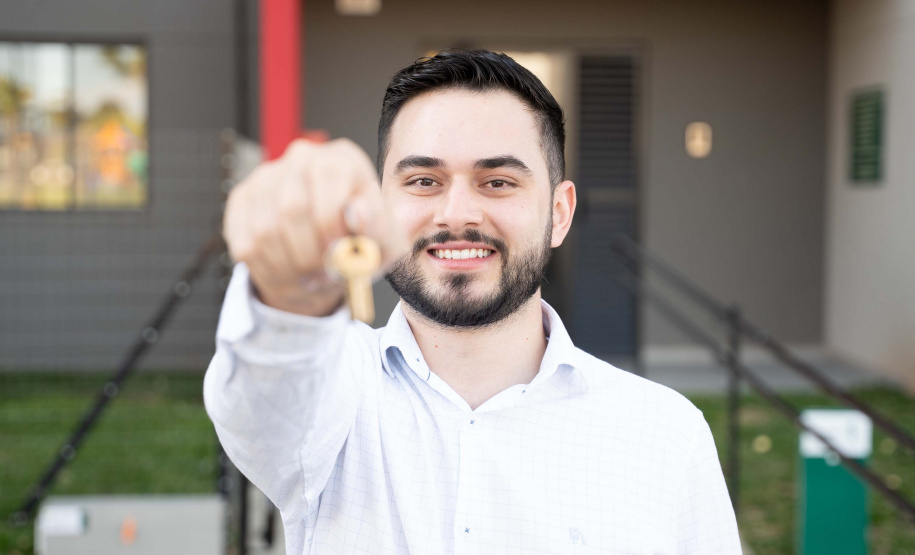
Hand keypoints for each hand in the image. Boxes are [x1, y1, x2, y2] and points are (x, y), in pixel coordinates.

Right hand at [223, 138, 406, 315]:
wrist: (330, 254)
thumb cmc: (362, 244)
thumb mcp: (386, 243)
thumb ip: (380, 228)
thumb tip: (358, 212)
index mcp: (343, 159)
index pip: (327, 178)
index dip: (330, 224)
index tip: (339, 255)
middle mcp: (302, 157)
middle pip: (292, 207)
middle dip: (308, 253)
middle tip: (323, 275)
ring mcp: (267, 176)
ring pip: (265, 229)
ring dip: (289, 266)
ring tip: (310, 277)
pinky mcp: (242, 199)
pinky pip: (246, 242)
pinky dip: (268, 269)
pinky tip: (288, 272)